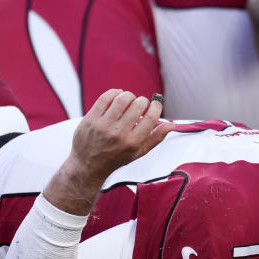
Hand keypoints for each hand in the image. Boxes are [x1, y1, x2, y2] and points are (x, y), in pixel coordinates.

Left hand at [44, 90, 173, 214]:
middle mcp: (119, 133)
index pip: (151, 118)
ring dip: (129, 95)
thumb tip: (171, 125)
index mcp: (133, 142)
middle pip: (138, 105)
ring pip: (122, 99)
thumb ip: (155, 138)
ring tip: (129, 99)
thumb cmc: (114, 159)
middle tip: (141, 104)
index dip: (156, 106)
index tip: (156, 104)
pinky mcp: (91, 119)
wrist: (88, 166)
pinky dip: (114, 92)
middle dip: (143, 101)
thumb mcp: (138, 153)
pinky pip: (105, 98)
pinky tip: (117, 95)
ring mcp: (103, 125)